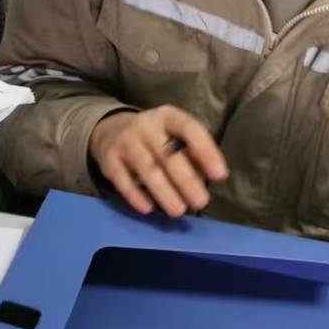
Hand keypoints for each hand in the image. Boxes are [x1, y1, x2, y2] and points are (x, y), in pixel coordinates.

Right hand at [89, 106, 229, 217]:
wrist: (110, 130)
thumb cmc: (156, 139)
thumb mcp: (173, 135)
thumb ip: (192, 153)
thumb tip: (210, 178)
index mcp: (168, 116)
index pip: (189, 128)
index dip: (205, 151)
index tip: (220, 175)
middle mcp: (145, 124)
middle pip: (167, 153)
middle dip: (186, 179)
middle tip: (201, 202)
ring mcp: (125, 140)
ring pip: (147, 168)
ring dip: (164, 191)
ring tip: (179, 211)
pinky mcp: (109, 158)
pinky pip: (123, 179)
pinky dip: (135, 195)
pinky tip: (148, 208)